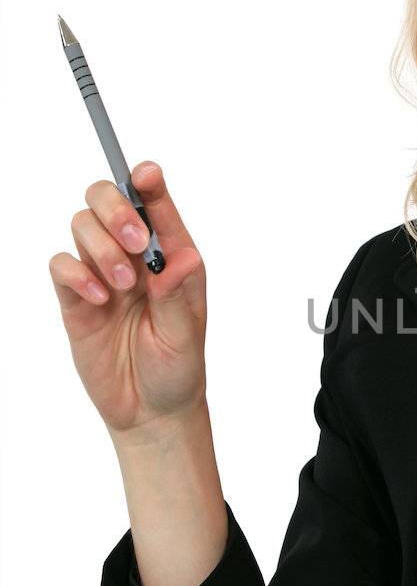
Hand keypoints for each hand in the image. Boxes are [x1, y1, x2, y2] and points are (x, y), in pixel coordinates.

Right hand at [49, 162, 208, 439]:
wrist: (149, 411)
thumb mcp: (186, 334)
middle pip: (108, 201)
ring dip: (102, 247)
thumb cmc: (177, 368)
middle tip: (138, 245)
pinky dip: (75, 273)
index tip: (146, 174)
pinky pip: (61, 264)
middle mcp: (135, 257)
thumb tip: (179, 256)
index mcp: (171, 256)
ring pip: (82, 225)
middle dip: (117, 211)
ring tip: (122, 287)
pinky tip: (98, 298)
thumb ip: (177, 294)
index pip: (157, 206)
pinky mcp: (75, 297)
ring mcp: (102, 273)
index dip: (149, 184)